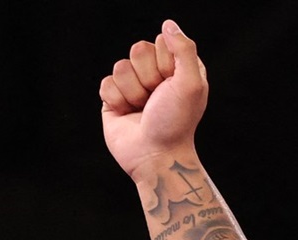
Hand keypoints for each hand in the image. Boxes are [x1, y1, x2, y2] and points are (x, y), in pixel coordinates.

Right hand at [99, 19, 208, 183]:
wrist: (156, 157)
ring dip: (133, 91)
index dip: (165, 63)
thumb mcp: (191, 84)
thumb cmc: (177, 123)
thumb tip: (168, 24)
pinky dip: (116, 100)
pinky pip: (105, 83)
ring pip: (120, 66)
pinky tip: (127, 115)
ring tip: (143, 110)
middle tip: (156, 100)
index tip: (172, 85)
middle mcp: (156, 76)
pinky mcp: (114, 100)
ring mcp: (134, 87)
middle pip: (138, 49)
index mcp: (177, 69)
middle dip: (147, 76)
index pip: (161, 41)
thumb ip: (184, 49)